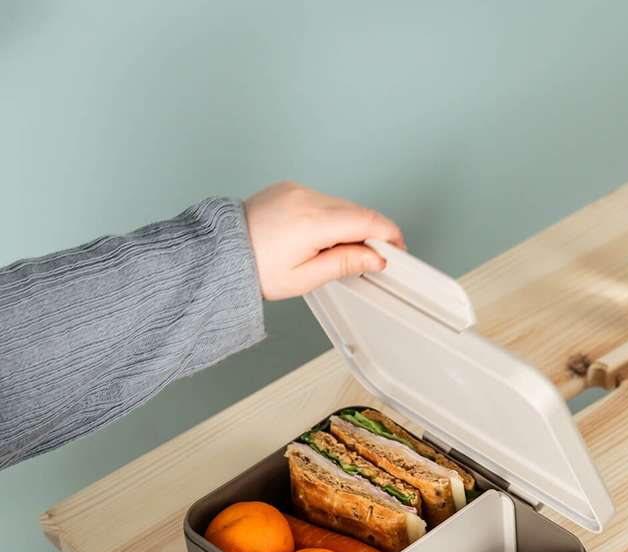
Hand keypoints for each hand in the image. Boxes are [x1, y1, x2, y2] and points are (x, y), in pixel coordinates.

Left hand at [244, 181, 405, 299]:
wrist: (220, 254)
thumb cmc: (255, 269)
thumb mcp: (305, 277)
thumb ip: (345, 263)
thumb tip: (375, 258)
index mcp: (312, 222)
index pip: (367, 221)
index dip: (389, 235)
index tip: (397, 248)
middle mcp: (306, 198)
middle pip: (357, 212)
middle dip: (369, 234)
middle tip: (367, 259)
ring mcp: (297, 189)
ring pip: (341, 205)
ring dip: (348, 226)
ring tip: (330, 253)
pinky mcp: (290, 188)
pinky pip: (323, 200)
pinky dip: (330, 217)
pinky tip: (316, 237)